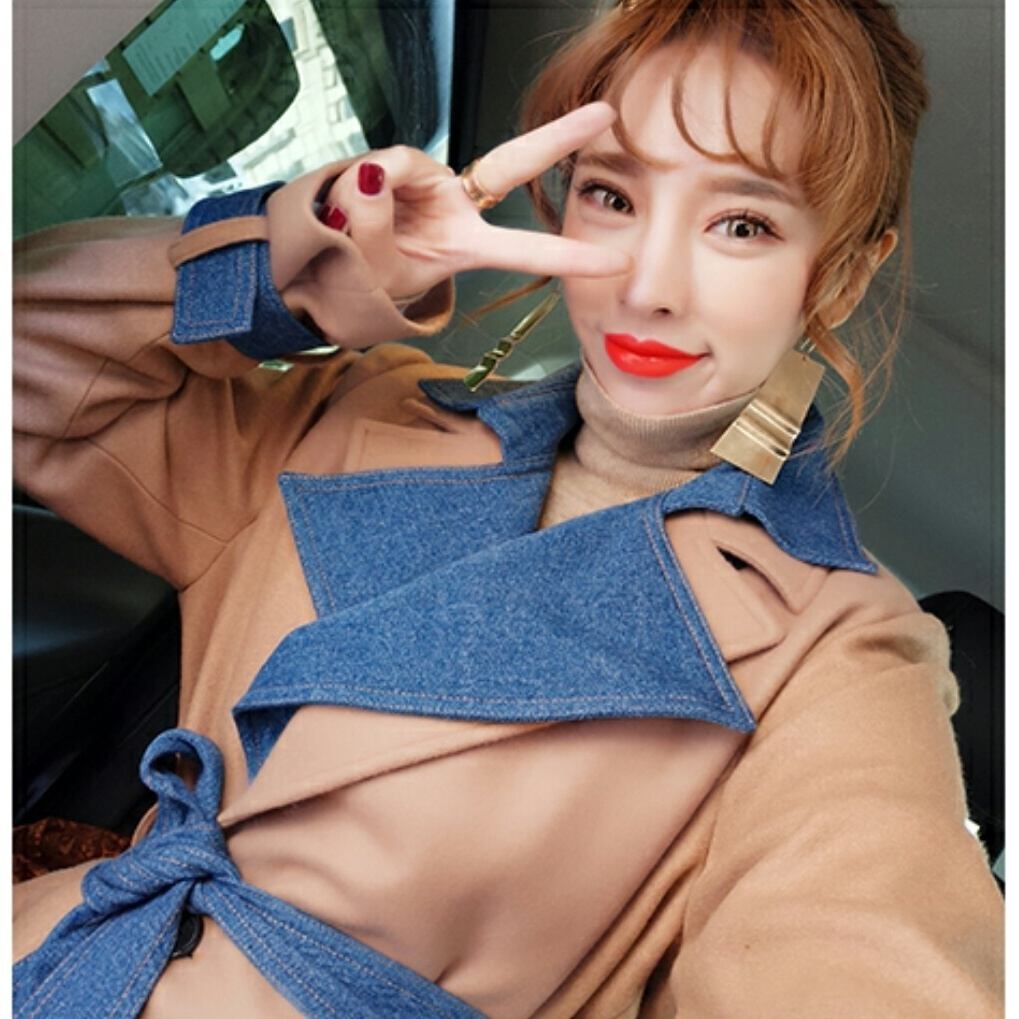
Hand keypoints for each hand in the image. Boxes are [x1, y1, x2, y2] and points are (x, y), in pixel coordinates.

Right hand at [318, 103, 630, 301]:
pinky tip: (341, 206)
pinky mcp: (395, 161)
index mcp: (465, 246)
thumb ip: (373, 230)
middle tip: (607, 114)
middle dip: (557, 138)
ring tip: (346, 233)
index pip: (525, 250)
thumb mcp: (373, 274)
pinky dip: (353, 188)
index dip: (571, 256)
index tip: (620, 262)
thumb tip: (371, 175)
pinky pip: (376, 165)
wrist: (322, 262)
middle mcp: (454, 206)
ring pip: (403, 169)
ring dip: (369, 204)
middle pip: (510, 164)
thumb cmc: (358, 280)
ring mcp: (427, 179)